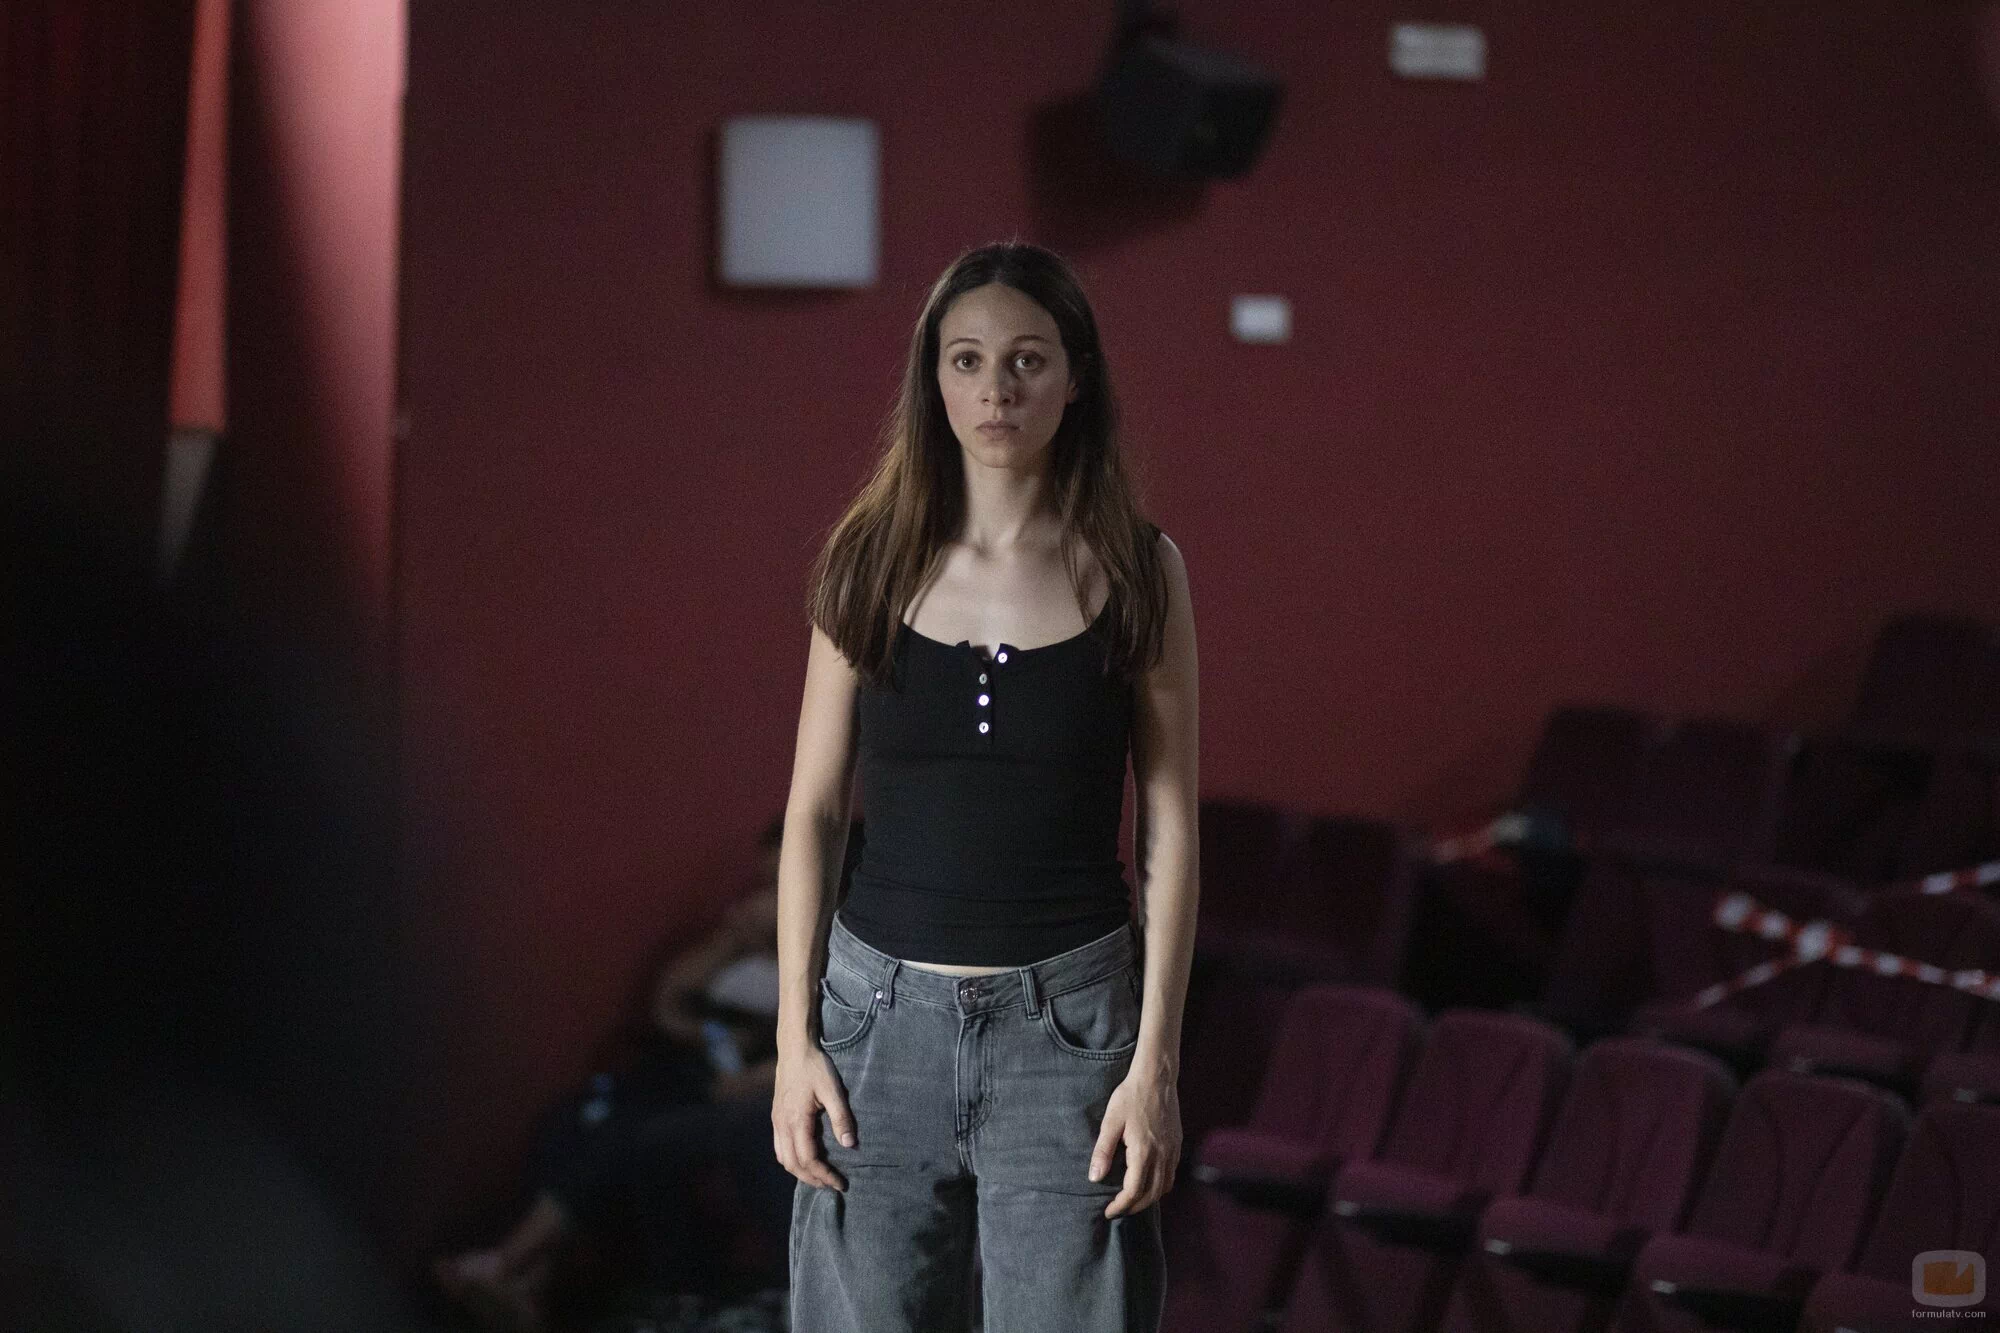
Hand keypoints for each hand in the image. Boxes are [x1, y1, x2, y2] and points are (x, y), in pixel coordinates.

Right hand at [773, 1045, 853, 1192]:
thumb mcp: (833, 1090)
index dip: (824, 1175)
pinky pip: (779, 1148)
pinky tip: (804, 1159)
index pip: (808, 1159)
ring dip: (801, 1172)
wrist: (794, 1049)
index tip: (841, 1182)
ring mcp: (777, 1122)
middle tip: (832, 1185)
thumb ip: (842, 1118)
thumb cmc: (815, 1067)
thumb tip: (850, 1145)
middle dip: (813, 1179)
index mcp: (796, 1121)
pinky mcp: (776, 1117)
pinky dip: (791, 1160)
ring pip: (784, 1159)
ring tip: (820, 1176)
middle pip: (794, 1165)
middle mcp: (782, 1125)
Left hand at [1089, 1071, 1181, 1217]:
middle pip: (1150, 1195)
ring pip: (1164, 1188)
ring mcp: (1172, 1151)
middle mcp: (1162, 1156)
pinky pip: (1171, 1175)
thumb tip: (1094, 1178)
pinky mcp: (1177, 1145)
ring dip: (1148, 1199)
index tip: (1108, 1211)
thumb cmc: (1130, 1096)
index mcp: (1143, 1152)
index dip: (1120, 1206)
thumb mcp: (1111, 1121)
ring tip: (1131, 1200)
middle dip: (1133, 1207)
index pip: (1133, 1192)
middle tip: (1117, 1210)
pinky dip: (1159, 1186)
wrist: (1156, 1078)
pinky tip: (1148, 1182)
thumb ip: (1103, 1151)